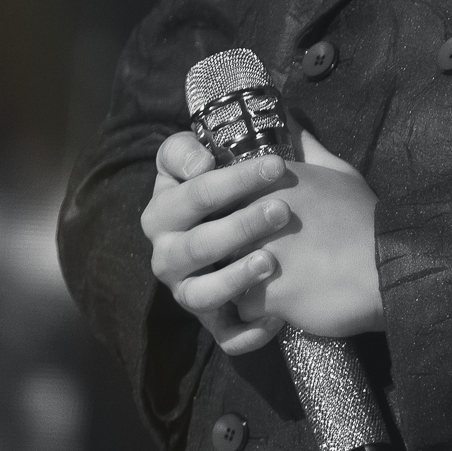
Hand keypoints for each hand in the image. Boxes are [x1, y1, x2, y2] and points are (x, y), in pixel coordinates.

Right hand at [141, 132, 294, 355]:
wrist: (270, 244)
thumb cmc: (250, 196)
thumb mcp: (250, 163)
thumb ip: (256, 136)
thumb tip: (280, 114)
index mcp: (171, 201)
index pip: (179, 178)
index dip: (218, 171)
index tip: (271, 163)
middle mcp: (169, 247)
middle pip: (193, 240)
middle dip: (238, 224)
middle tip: (283, 209)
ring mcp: (186, 287)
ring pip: (198, 293)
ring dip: (234, 279)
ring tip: (271, 262)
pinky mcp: (211, 320)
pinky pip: (223, 335)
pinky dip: (246, 332)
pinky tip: (276, 318)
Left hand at [235, 130, 385, 339]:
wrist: (388, 267)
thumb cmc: (365, 219)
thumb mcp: (340, 173)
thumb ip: (307, 147)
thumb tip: (289, 119)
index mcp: (269, 183)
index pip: (224, 195)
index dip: (233, 213)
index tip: (250, 225)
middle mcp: (254, 215)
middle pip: (220, 236)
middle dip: (235, 249)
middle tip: (270, 258)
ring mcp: (255, 255)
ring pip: (226, 273)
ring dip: (244, 281)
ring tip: (276, 282)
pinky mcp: (263, 294)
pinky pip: (243, 308)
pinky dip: (261, 311)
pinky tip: (286, 303)